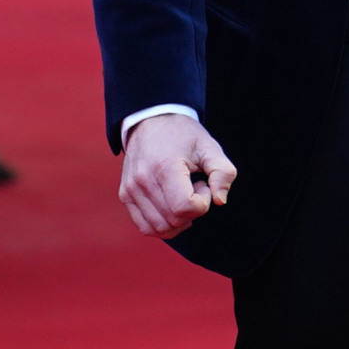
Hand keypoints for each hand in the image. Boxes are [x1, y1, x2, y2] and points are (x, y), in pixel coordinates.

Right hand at [119, 114, 236, 238]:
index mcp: (165, 166)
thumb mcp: (209, 146)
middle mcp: (143, 180)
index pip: (185, 206)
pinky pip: (145, 227)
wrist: (151, 120)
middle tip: (194, 187)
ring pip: (160, 228)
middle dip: (192, 210)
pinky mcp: (125, 195)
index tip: (203, 185)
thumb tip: (220, 200)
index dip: (203, 202)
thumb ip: (223, 172)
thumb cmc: (183, 134)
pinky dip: (163, 225)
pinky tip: (172, 206)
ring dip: (179, 220)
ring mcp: (131, 189)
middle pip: (174, 220)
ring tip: (182, 194)